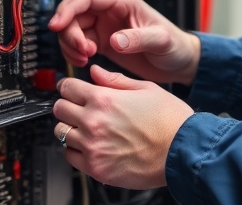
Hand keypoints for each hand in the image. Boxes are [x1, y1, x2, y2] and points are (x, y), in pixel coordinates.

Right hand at [49, 0, 201, 85]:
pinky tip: (84, 63)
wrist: (179, 63)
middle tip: (80, 52)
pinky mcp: (102, 43)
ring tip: (84, 60)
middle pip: (75, 14)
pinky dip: (74, 54)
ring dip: (70, 45)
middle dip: (69, 33)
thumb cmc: (175, 46)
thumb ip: (139, 39)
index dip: (68, 9)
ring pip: (73, 29)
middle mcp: (110, 12)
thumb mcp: (161, 40)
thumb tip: (115, 40)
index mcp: (123, 3)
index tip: (56, 25)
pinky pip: (78, 44)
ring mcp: (105, 27)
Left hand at [53, 65, 193, 188]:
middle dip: (67, 105)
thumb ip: (115, 80)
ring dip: (71, 128)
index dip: (69, 85)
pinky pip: (69, 156)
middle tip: (79, 107)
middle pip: (58, 109)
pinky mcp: (96, 169)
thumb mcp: (146, 88)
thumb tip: (95, 72)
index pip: (67, 87)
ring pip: (61, 133)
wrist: (183, 151)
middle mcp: (94, 122)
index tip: (71, 89)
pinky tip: (91, 145)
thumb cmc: (170, 120)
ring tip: (87, 128)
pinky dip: (75, 150)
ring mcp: (92, 147)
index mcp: (104, 99)